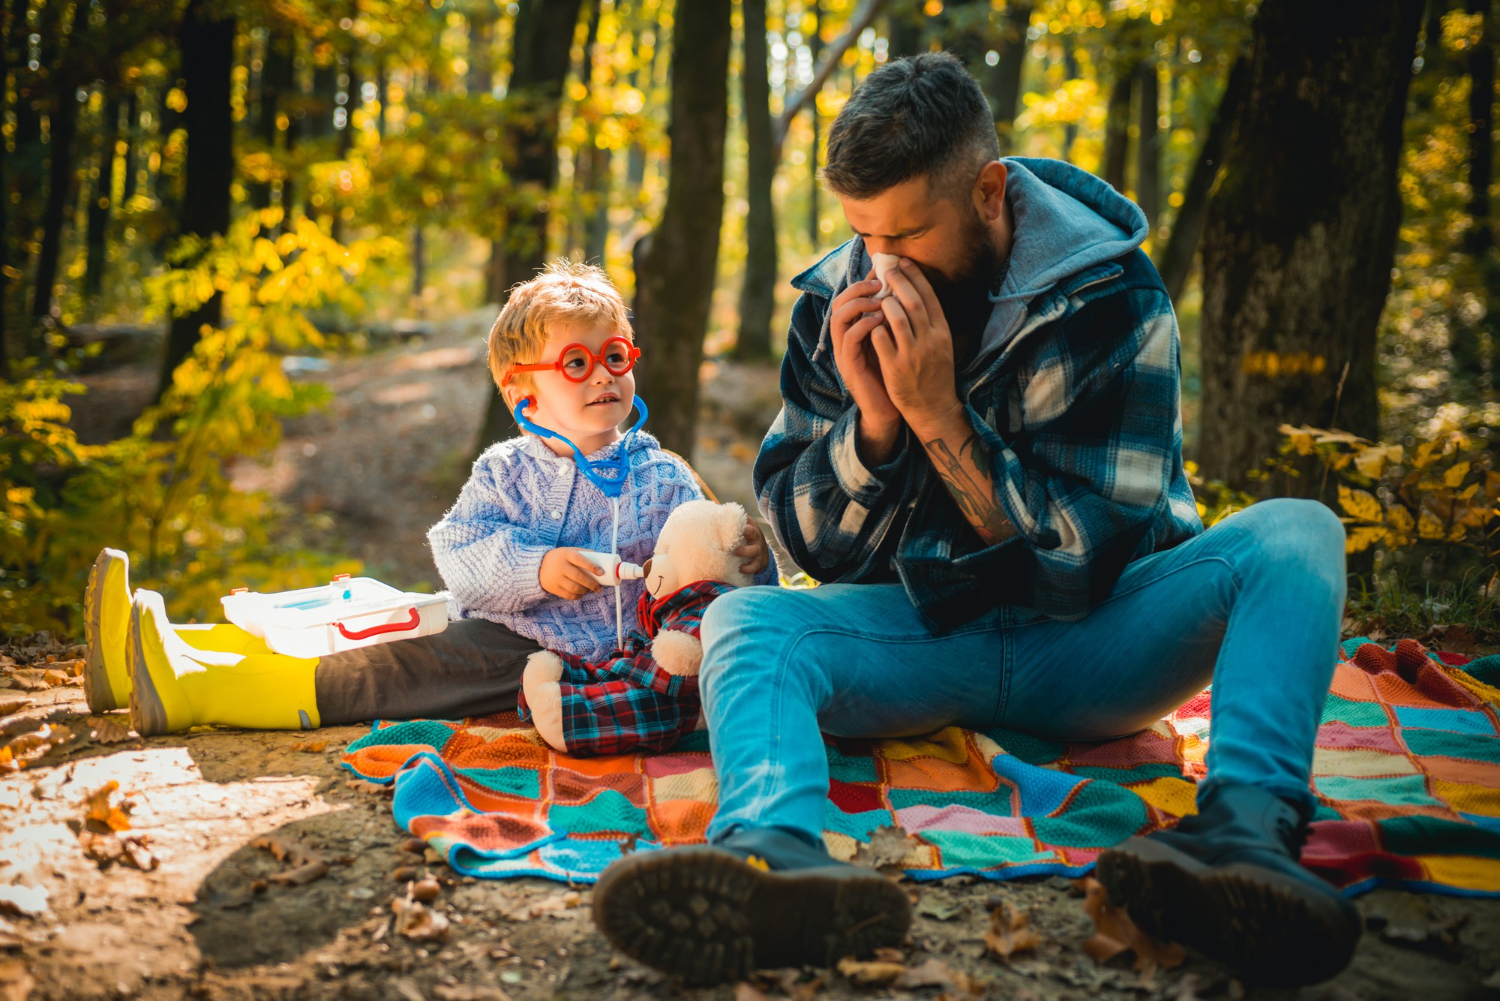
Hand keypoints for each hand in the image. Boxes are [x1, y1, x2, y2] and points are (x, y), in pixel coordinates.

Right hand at [539, 548, 604, 599]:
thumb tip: (603, 558)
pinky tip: (582, 593)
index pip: (581, 560)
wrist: (539, 566)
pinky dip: (578, 596)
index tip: (601, 572)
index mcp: (566, 554)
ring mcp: (556, 578)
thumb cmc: (560, 558)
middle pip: (579, 577)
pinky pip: (568, 595)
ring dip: (586, 591)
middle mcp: (560, 566)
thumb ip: (584, 553)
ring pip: (575, 588)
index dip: (592, 566)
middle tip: (599, 587)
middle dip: (592, 584)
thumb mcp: (570, 551)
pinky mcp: (553, 588)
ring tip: (591, 590)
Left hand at [734, 520, 770, 575]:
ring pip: (754, 550)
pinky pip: (754, 566)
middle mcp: (755, 537)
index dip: (739, 521)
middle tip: (734, 534)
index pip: (746, 521)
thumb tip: (711, 510)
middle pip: (753, 532)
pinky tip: (741, 569)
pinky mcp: (758, 563)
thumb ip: (729, 522)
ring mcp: (758, 550)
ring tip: (736, 552)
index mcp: (750, 527)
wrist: (761, 555)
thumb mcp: (741, 530)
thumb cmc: (744, 539)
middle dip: (746, 532)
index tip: (730, 522)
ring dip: (745, 551)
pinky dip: (748, 568)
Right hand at [829, 272, 902, 459]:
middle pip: (839, 301)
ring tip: (880, 298)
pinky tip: (881, 319)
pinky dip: (864, 324)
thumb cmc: (895, 375)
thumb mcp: (894, 342)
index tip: (885, 271)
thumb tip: (904, 291)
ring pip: (839, 316)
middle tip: (880, 281)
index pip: (850, 296)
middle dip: (859, 287)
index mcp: (855, 330)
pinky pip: (850, 338)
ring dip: (859, 303)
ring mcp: (844, 352)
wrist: (891, 410)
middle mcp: (845, 339)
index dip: (864, 281)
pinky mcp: (849, 365)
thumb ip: (892, 320)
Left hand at [872, 259, 961, 433]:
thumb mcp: (940, 346)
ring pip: (897, 318)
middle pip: (912, 302)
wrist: (933, 407)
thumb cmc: (935, 373)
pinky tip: (869, 320)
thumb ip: (929, 323)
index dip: (916, 276)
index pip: (929, 297)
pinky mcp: (896, 368)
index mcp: (942, 333)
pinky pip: (881, 339)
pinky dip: (874, 326)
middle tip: (886, 269)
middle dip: (898, 281)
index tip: (904, 262)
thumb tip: (913, 293)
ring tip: (877, 295)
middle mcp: (930, 340)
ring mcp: (913, 354)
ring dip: (884, 302)